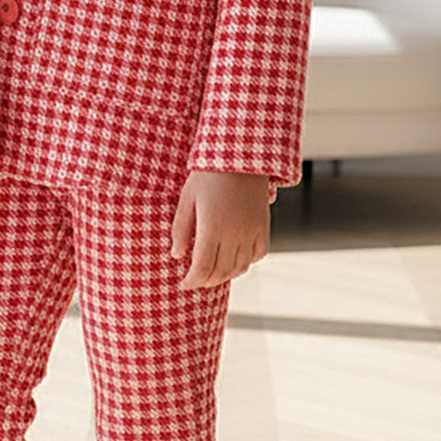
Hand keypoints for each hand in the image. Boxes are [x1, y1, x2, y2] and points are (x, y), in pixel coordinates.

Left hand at [171, 170, 270, 290]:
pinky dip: (246, 263)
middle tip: (196, 280)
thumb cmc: (208, 174)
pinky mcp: (264, 227)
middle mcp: (234, 235)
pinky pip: (258, 255)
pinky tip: (235, 259)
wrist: (240, 156)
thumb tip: (177, 256)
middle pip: (221, 273)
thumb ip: (180, 230)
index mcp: (212, 229)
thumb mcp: (186, 199)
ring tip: (213, 272)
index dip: (192, 281)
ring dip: (225, 275)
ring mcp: (251, 232)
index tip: (184, 284)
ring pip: (240, 268)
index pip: (202, 269)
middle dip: (206, 281)